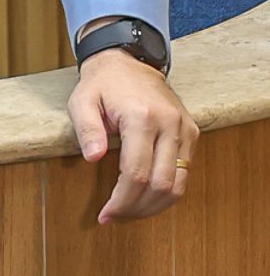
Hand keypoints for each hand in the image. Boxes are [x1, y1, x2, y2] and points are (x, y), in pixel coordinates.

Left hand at [67, 49, 198, 223]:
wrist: (129, 59)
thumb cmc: (102, 83)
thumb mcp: (83, 100)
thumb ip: (87, 129)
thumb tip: (93, 158)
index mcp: (140, 116)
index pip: (136, 174)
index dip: (121, 201)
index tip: (105, 214)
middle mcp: (168, 123)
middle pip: (161, 185)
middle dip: (137, 208)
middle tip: (116, 215)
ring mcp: (184, 128)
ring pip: (178, 185)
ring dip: (155, 206)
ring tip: (131, 211)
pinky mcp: (191, 131)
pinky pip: (185, 173)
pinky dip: (167, 191)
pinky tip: (147, 196)